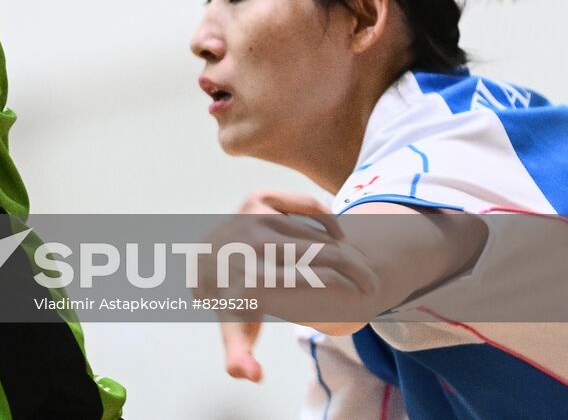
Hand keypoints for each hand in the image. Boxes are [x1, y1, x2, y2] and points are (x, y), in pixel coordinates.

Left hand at [203, 191, 375, 379]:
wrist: (208, 259)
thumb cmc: (234, 301)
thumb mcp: (235, 328)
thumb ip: (238, 355)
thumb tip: (252, 376)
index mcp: (234, 276)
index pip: (294, 281)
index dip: (333, 285)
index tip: (359, 298)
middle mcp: (239, 243)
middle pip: (309, 254)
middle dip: (348, 268)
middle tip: (369, 284)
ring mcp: (246, 217)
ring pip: (308, 233)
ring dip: (340, 250)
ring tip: (357, 268)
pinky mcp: (256, 200)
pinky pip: (301, 206)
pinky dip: (325, 218)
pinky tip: (337, 236)